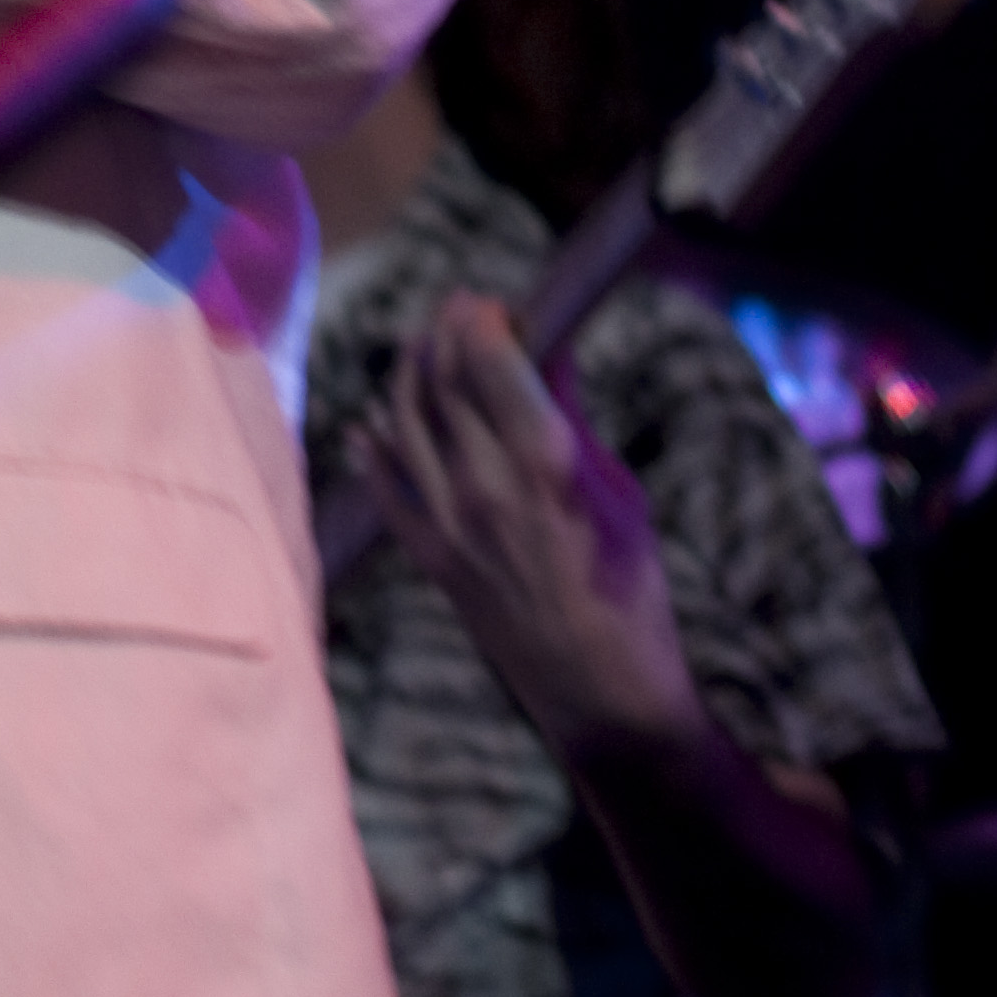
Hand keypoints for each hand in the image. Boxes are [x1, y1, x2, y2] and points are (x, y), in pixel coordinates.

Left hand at [354, 291, 704, 766]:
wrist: (603, 692)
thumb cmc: (632, 586)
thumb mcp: (618, 489)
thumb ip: (570, 414)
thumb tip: (547, 345)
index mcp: (543, 458)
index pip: (486, 354)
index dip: (483, 316)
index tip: (497, 304)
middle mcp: (484, 483)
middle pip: (440, 376)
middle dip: (446, 328)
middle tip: (462, 309)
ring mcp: (448, 521)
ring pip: (403, 418)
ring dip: (409, 370)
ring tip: (424, 346)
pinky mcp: (431, 556)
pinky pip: (382, 489)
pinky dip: (370, 447)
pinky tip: (364, 423)